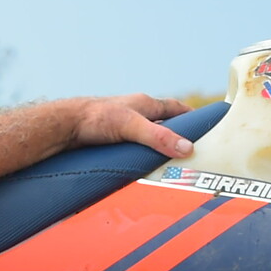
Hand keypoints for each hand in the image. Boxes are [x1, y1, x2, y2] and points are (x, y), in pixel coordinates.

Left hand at [69, 94, 193, 157]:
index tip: (206, 125)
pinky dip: (142, 155)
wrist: (64, 126)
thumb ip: (159, 137)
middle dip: (177, 135)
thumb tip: (187, 148)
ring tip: (170, 163)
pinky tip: (143, 166)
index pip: (175, 108)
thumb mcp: (132, 127)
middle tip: (191, 149)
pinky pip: (134, 146)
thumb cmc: (95, 118)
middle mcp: (135, 113)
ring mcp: (123, 125)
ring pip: (148, 136)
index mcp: (144, 104)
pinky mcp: (112, 138)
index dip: (191, 116)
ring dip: (158, 147)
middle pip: (163, 123)